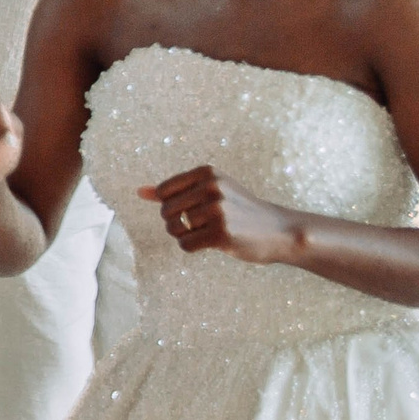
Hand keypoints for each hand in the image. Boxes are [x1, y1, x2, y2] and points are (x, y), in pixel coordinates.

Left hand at [138, 166, 303, 262]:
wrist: (279, 230)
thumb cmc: (239, 210)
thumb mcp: (211, 191)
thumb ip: (175, 191)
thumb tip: (139, 191)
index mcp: (207, 172)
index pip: (163, 191)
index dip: (171, 206)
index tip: (191, 209)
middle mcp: (211, 187)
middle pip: (166, 211)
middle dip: (176, 223)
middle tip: (198, 226)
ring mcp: (217, 210)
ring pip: (174, 229)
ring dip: (185, 236)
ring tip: (206, 232)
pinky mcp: (221, 233)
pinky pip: (186, 245)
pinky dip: (194, 247)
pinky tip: (212, 242)